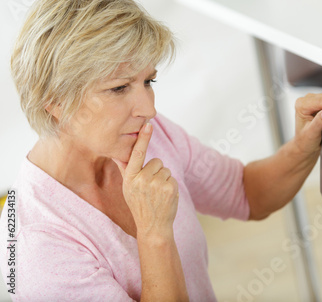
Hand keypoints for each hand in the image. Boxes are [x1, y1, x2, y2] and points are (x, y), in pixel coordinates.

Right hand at [113, 123, 178, 238]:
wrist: (152, 226)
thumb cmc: (139, 205)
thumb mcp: (128, 188)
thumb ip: (126, 169)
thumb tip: (119, 153)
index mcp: (130, 178)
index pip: (137, 154)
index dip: (143, 139)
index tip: (148, 125)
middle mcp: (142, 179)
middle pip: (157, 161)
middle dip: (156, 172)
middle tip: (151, 188)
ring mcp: (156, 184)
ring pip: (166, 169)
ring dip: (164, 179)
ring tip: (157, 193)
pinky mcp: (169, 187)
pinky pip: (172, 177)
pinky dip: (171, 185)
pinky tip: (164, 197)